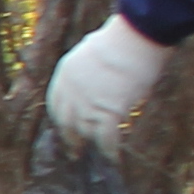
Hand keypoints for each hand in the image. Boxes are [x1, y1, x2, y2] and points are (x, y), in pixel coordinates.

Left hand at [43, 15, 169, 153]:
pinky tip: (113, 157)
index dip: (62, 118)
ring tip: (98, 155)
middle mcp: (71, 90)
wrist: (136, 36)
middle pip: (66, 122)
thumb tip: (100, 75)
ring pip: (85, 132)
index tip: (67, 127)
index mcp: (65, 72)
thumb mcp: (95, 50)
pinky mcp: (107, 111)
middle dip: (71, 138)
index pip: (56, 103)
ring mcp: (87, 103)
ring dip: (92, 144)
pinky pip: (105, 138)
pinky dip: (109, 150)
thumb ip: (91, 67)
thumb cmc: (125, 36)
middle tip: (75, 151)